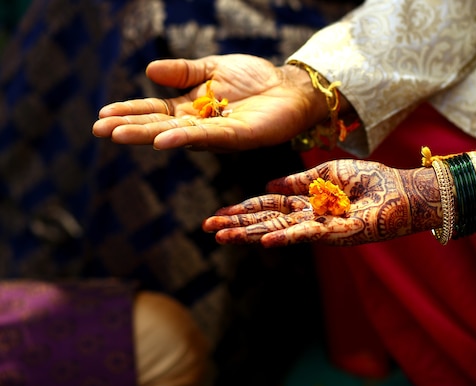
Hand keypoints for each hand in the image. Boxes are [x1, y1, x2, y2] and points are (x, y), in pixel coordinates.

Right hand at [92, 54, 327, 151]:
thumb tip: (149, 71)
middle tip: (100, 130)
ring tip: (119, 134)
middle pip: (160, 126)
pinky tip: (162, 139)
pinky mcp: (237, 136)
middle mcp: (199, 124)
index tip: (103, 115)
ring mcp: (217, 133)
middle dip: (130, 127)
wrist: (288, 86)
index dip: (130, 112)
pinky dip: (183, 138)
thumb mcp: (212, 68)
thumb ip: (183, 72)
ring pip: (177, 135)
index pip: (155, 111)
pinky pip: (207, 138)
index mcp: (191, 108)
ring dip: (148, 135)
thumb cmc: (253, 78)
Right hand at [203, 159, 440, 246]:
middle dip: (238, 224)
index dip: (243, 208)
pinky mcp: (338, 234)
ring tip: (224, 237)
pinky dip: (286, 236)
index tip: (218, 213)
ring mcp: (321, 227)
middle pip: (266, 220)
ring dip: (251, 234)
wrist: (404, 191)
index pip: (268, 204)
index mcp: (306, 200)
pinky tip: (265, 239)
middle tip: (208, 229)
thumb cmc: (373, 179)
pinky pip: (308, 234)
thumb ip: (299, 181)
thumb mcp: (329, 173)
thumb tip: (268, 184)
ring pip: (280, 230)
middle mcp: (309, 216)